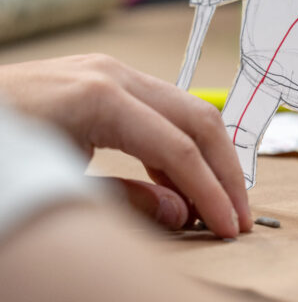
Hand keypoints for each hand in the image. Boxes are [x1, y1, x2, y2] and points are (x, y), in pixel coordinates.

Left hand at [0, 55, 251, 238]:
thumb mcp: (54, 185)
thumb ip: (122, 202)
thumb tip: (181, 213)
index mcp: (100, 98)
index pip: (178, 147)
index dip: (211, 192)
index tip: (230, 229)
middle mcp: (113, 75)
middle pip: (197, 118)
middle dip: (225, 170)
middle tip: (240, 218)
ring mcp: (109, 72)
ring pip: (185, 110)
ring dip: (207, 158)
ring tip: (217, 208)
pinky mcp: (103, 81)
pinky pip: (159, 110)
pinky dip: (177, 147)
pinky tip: (180, 186)